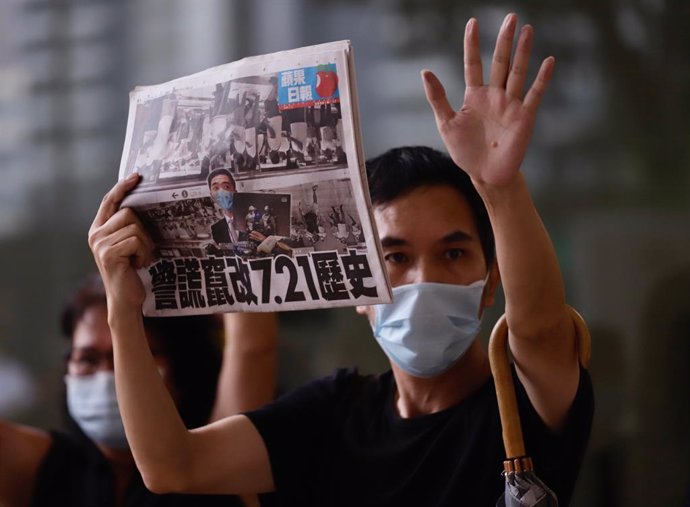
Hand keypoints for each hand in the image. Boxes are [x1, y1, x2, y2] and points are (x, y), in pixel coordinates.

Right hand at [88, 173, 154, 312]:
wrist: (126, 299)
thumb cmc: (131, 271)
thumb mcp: (128, 245)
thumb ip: (127, 226)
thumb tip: (140, 205)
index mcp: (99, 229)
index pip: (109, 201)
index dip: (122, 187)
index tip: (136, 176)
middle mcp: (96, 234)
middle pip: (128, 212)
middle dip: (144, 230)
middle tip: (143, 250)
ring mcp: (100, 244)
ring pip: (135, 227)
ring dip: (146, 244)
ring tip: (140, 259)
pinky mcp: (108, 253)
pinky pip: (136, 240)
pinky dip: (144, 253)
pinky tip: (139, 264)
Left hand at [422, 13, 553, 187]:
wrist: (485, 175)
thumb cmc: (465, 151)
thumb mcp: (446, 123)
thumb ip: (438, 98)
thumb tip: (425, 71)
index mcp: (474, 96)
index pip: (473, 64)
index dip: (472, 44)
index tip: (472, 22)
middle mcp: (494, 96)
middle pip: (499, 62)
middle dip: (504, 40)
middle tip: (510, 17)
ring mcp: (510, 105)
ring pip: (517, 73)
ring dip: (523, 52)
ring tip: (527, 29)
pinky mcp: (524, 117)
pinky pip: (534, 94)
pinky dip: (542, 78)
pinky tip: (548, 61)